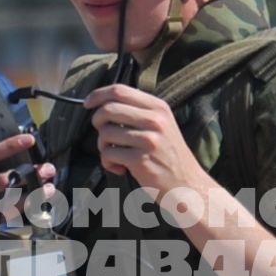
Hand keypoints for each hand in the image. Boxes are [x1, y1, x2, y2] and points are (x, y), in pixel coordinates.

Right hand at [0, 134, 54, 253]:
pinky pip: (0, 219)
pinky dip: (17, 214)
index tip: (29, 138)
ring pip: (6, 201)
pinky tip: (32, 209)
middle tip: (47, 169)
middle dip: (29, 172)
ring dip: (31, 195)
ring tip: (49, 190)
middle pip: (3, 179)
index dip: (10, 145)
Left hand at [85, 85, 205, 194]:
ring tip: (115, 155)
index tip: (88, 103)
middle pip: (108, 109)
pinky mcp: (140, 160)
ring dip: (103, 146)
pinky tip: (119, 168)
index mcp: (158, 107)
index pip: (120, 90)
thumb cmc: (169, 156)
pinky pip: (108, 154)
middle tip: (103, 134)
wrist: (187, 185)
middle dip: (97, 121)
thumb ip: (139, 112)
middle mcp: (155, 120)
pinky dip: (107, 163)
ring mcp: (148, 140)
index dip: (98, 94)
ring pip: (105, 133)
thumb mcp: (163, 125)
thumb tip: (104, 104)